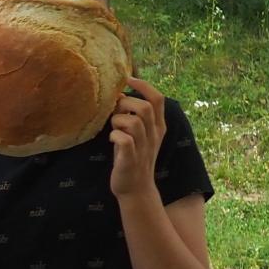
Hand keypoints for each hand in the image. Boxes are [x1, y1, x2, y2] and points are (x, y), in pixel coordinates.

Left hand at [108, 76, 165, 201]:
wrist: (135, 189)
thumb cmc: (131, 157)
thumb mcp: (137, 134)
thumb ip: (132, 116)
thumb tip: (118, 96)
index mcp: (157, 126)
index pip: (157, 99)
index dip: (143, 85)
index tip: (128, 79)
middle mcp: (153, 135)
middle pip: (145, 107)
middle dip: (126, 104)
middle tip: (115, 111)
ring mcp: (143, 147)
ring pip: (134, 122)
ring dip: (118, 120)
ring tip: (113, 128)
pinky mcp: (130, 159)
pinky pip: (125, 140)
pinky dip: (115, 136)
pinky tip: (111, 139)